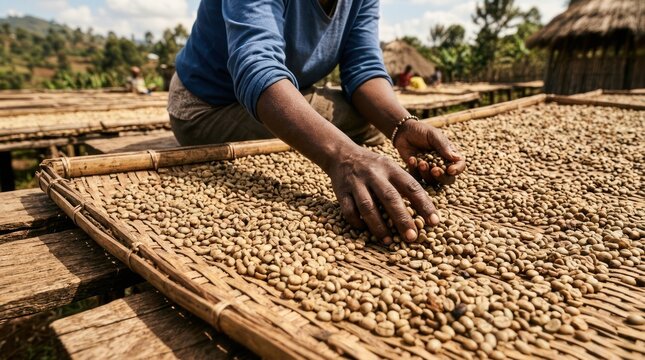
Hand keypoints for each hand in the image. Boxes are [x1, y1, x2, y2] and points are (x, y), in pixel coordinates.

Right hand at [326, 146, 440, 243]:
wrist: (342, 154)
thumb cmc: (373, 166)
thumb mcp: (390, 167)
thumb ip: (404, 184)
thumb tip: (424, 210)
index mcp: (391, 168)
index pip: (411, 187)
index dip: (424, 205)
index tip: (434, 222)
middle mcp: (374, 174)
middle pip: (390, 198)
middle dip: (402, 219)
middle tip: (412, 237)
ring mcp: (356, 183)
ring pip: (368, 206)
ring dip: (379, 226)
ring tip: (388, 241)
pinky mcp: (341, 191)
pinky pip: (349, 210)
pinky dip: (357, 222)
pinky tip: (364, 230)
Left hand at [393, 120, 465, 184]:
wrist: (404, 132)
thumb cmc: (422, 131)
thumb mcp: (433, 135)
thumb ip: (443, 146)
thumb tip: (457, 158)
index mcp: (450, 155)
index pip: (460, 165)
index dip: (457, 169)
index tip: (450, 170)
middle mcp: (442, 165)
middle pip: (448, 179)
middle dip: (442, 177)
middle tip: (434, 170)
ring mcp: (429, 170)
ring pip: (432, 181)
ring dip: (426, 173)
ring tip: (421, 162)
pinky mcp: (417, 172)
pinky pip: (417, 178)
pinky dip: (414, 169)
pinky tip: (412, 159)